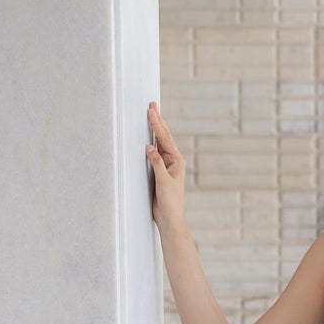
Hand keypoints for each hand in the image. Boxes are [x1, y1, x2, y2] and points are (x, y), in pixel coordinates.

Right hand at [145, 101, 186, 231]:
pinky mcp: (158, 171)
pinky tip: (147, 135)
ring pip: (158, 143)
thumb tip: (149, 146)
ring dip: (154, 129)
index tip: (151, 110)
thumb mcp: (163, 181)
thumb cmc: (170, 202)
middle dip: (157, 121)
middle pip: (163, 137)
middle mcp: (172, 161)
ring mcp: (165, 165)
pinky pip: (153, 153)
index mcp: (177, 161)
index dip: (157, 124)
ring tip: (150, 114)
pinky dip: (150, 142)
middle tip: (152, 105)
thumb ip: (156, 163)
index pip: (165, 139)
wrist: (169, 218)